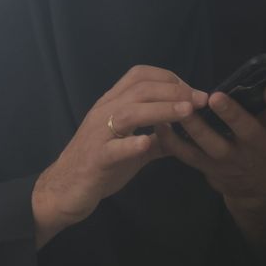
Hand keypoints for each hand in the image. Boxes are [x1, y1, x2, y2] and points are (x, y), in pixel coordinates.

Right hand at [32, 66, 207, 246]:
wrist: (63, 190)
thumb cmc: (99, 166)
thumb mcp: (132, 148)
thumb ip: (157, 138)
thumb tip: (186, 133)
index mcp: (112, 105)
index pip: (140, 76)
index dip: (169, 78)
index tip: (193, 92)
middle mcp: (104, 112)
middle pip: (140, 89)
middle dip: (174, 92)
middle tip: (201, 100)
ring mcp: (98, 134)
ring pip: (129, 112)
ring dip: (160, 109)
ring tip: (187, 112)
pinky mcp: (96, 159)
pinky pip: (113, 149)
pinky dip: (131, 144)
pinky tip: (147, 144)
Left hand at [156, 83, 265, 244]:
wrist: (254, 183)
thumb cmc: (265, 139)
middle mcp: (254, 146)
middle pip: (245, 131)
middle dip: (231, 114)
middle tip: (216, 97)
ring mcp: (230, 159)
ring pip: (212, 144)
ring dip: (195, 126)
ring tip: (182, 107)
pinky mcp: (207, 167)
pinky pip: (187, 154)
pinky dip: (172, 140)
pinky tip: (161, 122)